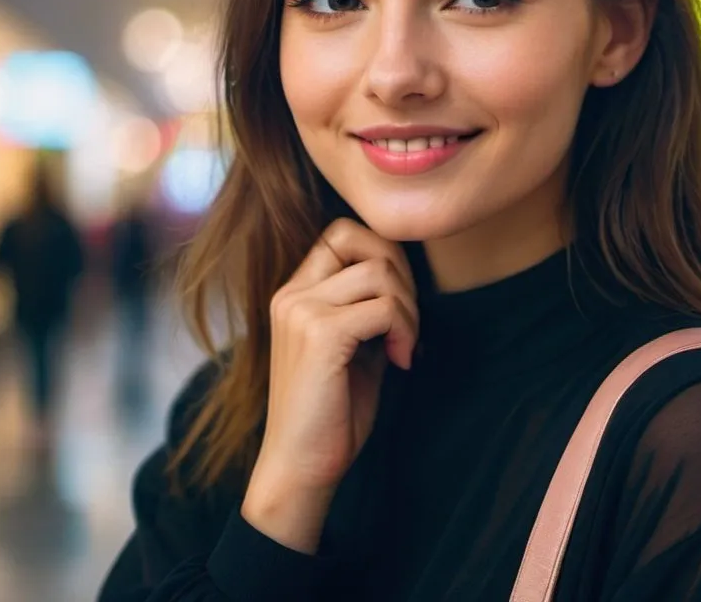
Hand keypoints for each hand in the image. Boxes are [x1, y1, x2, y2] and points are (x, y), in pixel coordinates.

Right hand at [242, 219, 417, 549]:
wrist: (301, 468)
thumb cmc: (331, 411)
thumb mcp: (352, 345)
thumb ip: (367, 306)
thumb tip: (405, 276)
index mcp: (294, 293)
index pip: (342, 233)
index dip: (382, 252)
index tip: (398, 299)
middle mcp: (292, 294)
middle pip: (362, 240)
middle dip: (402, 274)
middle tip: (408, 321)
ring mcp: (302, 311)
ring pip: (380, 273)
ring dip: (408, 308)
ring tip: (405, 344)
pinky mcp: (321, 335)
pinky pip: (384, 308)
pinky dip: (405, 329)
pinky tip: (402, 359)